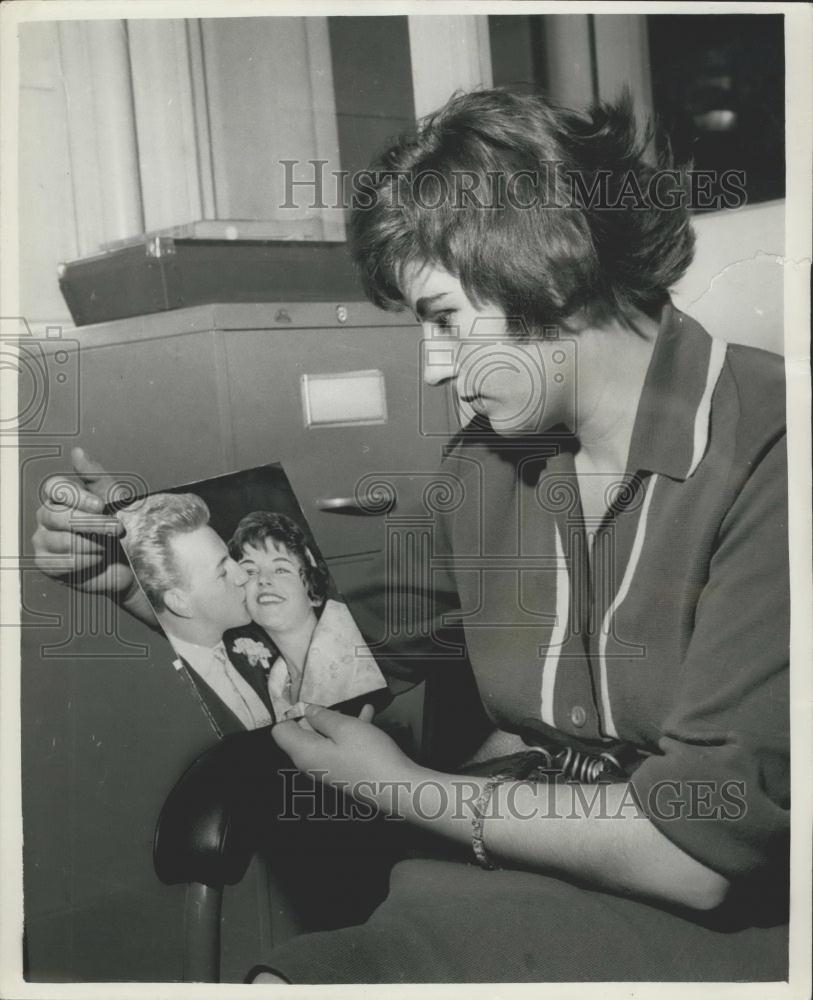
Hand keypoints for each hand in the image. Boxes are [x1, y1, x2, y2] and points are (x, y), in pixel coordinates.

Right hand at [32, 447, 134, 600]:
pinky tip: (98, 559)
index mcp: (60, 497)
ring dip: (93, 544)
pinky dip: (86, 561)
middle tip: (116, 529)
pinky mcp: (46, 564)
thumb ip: (95, 476)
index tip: (101, 505)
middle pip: (55, 515)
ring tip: (109, 546)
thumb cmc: (118, 527)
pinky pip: (62, 562)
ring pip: (61, 540)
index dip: (76, 496)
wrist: (127, 564)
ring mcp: (43, 540)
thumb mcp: (113, 498)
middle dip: (90, 523)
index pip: (54, 487)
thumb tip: (77, 451)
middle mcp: (46, 516)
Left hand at [272, 704, 422, 812]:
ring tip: (353, 707)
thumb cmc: (368, 756)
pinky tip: (367, 716)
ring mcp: (327, 768)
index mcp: (304, 752)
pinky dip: (349, 732)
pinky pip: (339, 746)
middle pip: (302, 734)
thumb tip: (308, 711)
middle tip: (332, 701)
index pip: (280, 731)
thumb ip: (322, 717)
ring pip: (324, 738)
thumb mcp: (345, 727)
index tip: (307, 701)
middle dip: (315, 716)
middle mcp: (311, 763)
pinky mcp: (343, 770)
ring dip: (337, 721)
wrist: (396, 787)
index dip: (291, 713)